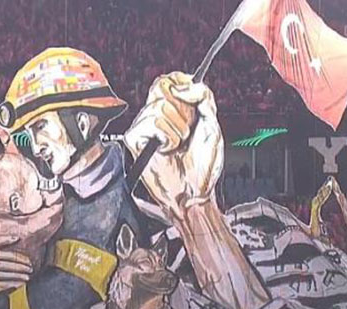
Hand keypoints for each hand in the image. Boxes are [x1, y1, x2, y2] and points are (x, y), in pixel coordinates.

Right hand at [0, 235, 31, 292]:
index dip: (22, 259)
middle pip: (12, 266)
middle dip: (23, 268)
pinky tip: (20, 283)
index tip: (29, 261)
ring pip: (9, 276)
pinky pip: (4, 285)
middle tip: (30, 269)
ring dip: (20, 277)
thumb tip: (16, 237)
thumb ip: (1, 239)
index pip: (11, 256)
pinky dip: (14, 285)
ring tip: (27, 277)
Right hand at [124, 72, 222, 219]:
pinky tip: (167, 150)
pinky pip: (151, 123)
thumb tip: (183, 85)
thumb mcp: (212, 123)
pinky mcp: (134, 139)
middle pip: (162, 86)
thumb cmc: (202, 166)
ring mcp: (143, 126)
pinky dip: (166, 138)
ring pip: (159, 108)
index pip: (169, 78)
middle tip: (187, 131)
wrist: (194, 191)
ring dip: (178, 130)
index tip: (193, 101)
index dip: (182, 83)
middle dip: (183, 111)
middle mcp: (155, 115)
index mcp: (173, 108)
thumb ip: (203, 96)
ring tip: (178, 145)